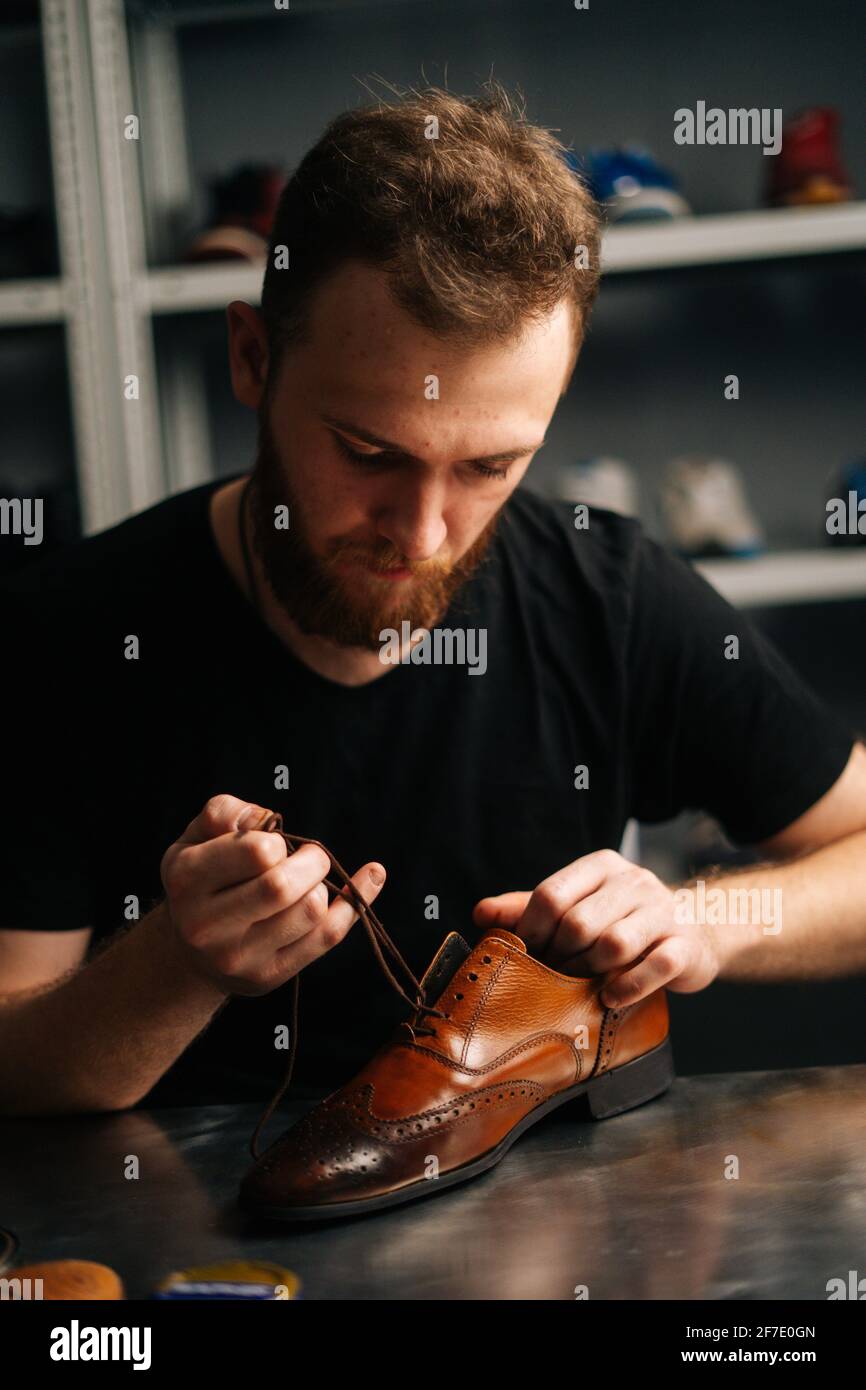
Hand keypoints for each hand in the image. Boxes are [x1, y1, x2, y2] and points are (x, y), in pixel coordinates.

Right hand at [160, 794, 385, 996]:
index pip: (256, 852)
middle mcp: (206, 925)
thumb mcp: (196, 838)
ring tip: (308, 881)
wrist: (190, 953)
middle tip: (308, 857)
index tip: (274, 845)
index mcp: (187, 879)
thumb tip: (266, 819)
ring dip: (321, 885)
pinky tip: (371, 876)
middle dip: (310, 861)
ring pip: (310, 911)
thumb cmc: (203, 880)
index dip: (276, 841)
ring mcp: (238, 957)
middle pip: (283, 887)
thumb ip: (225, 812)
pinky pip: (328, 937)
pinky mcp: (269, 976)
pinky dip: (356, 901)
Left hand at [472, 848, 719, 1006]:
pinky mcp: (685, 945)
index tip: (524, 953)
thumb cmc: (624, 919)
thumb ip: (531, 907)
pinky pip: (654, 967)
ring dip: (589, 972)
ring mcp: (663, 912)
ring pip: (614, 944)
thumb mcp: (579, 904)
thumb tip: (482, 914)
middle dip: (558, 956)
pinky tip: (611, 998)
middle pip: (578, 923)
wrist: (696, 929)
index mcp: (602, 866)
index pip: (551, 894)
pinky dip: (627, 987)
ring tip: (581, 985)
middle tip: (552, 976)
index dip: (530, 930)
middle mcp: (635, 881)